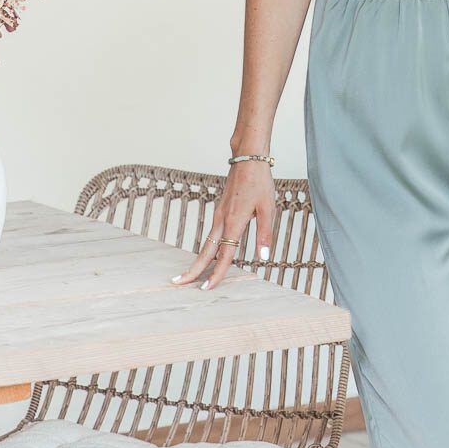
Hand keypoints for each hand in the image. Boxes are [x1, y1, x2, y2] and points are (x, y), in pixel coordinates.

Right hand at [171, 160, 274, 291]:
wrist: (248, 160)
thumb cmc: (260, 182)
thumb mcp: (268, 209)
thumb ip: (264, 234)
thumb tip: (263, 257)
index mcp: (234, 222)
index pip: (224, 255)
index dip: (216, 273)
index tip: (207, 287)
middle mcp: (222, 220)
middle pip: (206, 251)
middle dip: (193, 269)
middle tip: (180, 283)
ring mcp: (219, 215)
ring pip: (206, 243)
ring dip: (198, 260)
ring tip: (190, 274)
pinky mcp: (220, 211)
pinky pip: (211, 234)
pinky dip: (206, 248)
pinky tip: (208, 255)